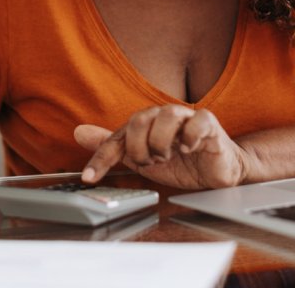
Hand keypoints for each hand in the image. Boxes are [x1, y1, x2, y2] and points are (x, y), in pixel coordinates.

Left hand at [74, 105, 250, 189]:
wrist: (216, 171)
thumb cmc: (180, 162)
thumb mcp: (141, 158)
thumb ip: (113, 146)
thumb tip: (79, 132)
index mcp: (145, 123)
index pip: (117, 137)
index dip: (102, 157)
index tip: (90, 177)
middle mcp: (162, 116)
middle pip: (139, 121)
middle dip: (140, 149)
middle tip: (150, 163)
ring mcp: (186, 117)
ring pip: (166, 116)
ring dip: (162, 143)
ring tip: (168, 157)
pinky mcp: (208, 123)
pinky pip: (197, 121)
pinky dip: (189, 137)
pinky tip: (187, 149)